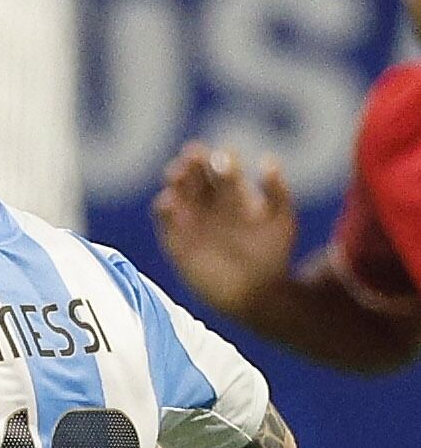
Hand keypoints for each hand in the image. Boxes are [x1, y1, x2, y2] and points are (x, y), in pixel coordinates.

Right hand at [150, 143, 296, 317]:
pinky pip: (166, 223)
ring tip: (178, 173)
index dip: (218, 159)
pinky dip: (165, 210)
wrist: (256, 294)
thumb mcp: (281, 219)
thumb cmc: (272, 254)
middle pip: (194, 177)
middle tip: (192, 156)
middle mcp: (208, 205)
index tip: (221, 154)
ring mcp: (190, 223)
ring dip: (175, 182)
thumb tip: (268, 160)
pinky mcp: (176, 243)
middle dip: (192, 165)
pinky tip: (169, 201)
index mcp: (232, 195)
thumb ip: (276, 191)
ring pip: (177, 194)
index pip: (219, 169)